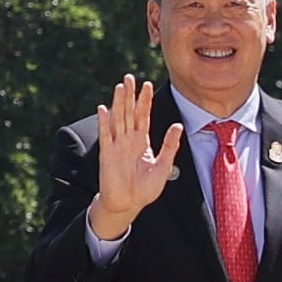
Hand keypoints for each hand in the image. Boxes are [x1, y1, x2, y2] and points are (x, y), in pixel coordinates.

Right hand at [86, 77, 180, 243]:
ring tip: (120, 86)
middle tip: (129, 77)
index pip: (143, 116)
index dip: (145, 101)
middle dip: (130, 95)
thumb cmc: (145, 188)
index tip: (147, 85)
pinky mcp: (107, 154)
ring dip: (118, 103)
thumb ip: (169, 145)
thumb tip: (177, 125)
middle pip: (128, 112)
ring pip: (118, 119)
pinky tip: (104, 109)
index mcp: (141, 141)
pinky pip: (106, 135)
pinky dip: (104, 122)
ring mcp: (117, 145)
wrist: (128, 204)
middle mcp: (128, 140)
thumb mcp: (163, 166)